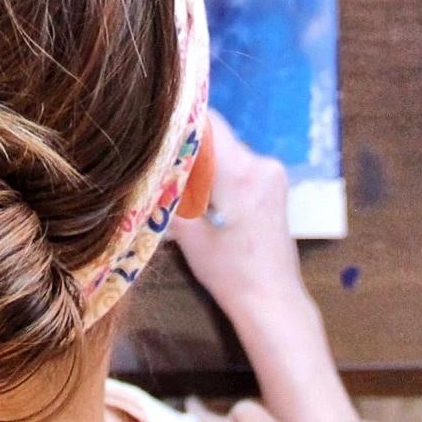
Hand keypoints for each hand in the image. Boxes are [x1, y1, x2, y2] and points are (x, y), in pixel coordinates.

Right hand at [171, 117, 358, 421]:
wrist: (274, 301)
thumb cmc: (230, 274)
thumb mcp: (190, 236)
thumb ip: (172, 194)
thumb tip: (147, 165)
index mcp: (242, 174)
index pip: (208, 124)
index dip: (178, 120)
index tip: (152, 127)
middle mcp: (262, 164)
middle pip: (217, 135)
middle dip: (186, 144)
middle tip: (158, 159)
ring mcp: (272, 173)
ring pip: (226, 150)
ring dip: (202, 160)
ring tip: (176, 181)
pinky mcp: (273, 184)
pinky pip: (238, 163)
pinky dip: (217, 172)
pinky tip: (200, 194)